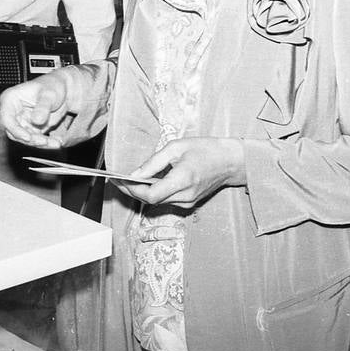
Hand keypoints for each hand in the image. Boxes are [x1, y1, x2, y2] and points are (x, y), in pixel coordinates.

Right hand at [0, 74, 71, 148]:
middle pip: (15, 132)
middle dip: (30, 140)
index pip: (7, 119)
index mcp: (10, 99)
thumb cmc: (52, 86)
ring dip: (40, 143)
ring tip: (56, 143)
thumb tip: (36, 120)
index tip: (28, 137)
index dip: (16, 130)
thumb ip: (42, 107)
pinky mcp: (31, 129)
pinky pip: (36, 140)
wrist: (63, 90)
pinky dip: (46, 144)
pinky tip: (56, 142)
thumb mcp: (48, 94)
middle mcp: (14, 112)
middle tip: (45, 142)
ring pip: (26, 139)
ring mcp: (22, 122)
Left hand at [119, 137, 245, 206]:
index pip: (150, 195)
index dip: (131, 189)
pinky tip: (150, 182)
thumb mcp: (176, 147)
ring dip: (143, 192)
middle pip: (151, 200)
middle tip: (119, 180)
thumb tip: (134, 174)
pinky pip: (167, 200)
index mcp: (182, 179)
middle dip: (133, 191)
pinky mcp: (190, 203)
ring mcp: (188, 202)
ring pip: (158, 202)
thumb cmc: (206, 149)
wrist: (231, 161)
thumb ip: (154, 163)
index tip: (118, 181)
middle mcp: (185, 196)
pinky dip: (155, 192)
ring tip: (131, 179)